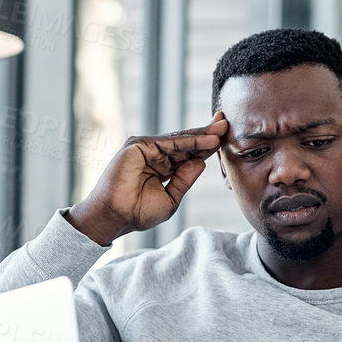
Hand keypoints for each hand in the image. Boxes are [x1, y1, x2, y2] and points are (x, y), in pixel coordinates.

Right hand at [67, 113, 228, 244]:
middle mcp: (154, 155)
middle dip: (207, 134)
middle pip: (185, 143)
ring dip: (202, 135)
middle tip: (226, 123)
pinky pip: (169, 142)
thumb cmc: (136, 213)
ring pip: (179, 140)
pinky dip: (189, 141)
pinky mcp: (138, 145)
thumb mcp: (170, 198)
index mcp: (162, 167)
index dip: (207, 147)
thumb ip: (185, 179)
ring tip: (221, 130)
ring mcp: (145, 148)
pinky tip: (208, 140)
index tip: (226, 140)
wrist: (114, 218)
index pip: (188, 154)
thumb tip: (202, 162)